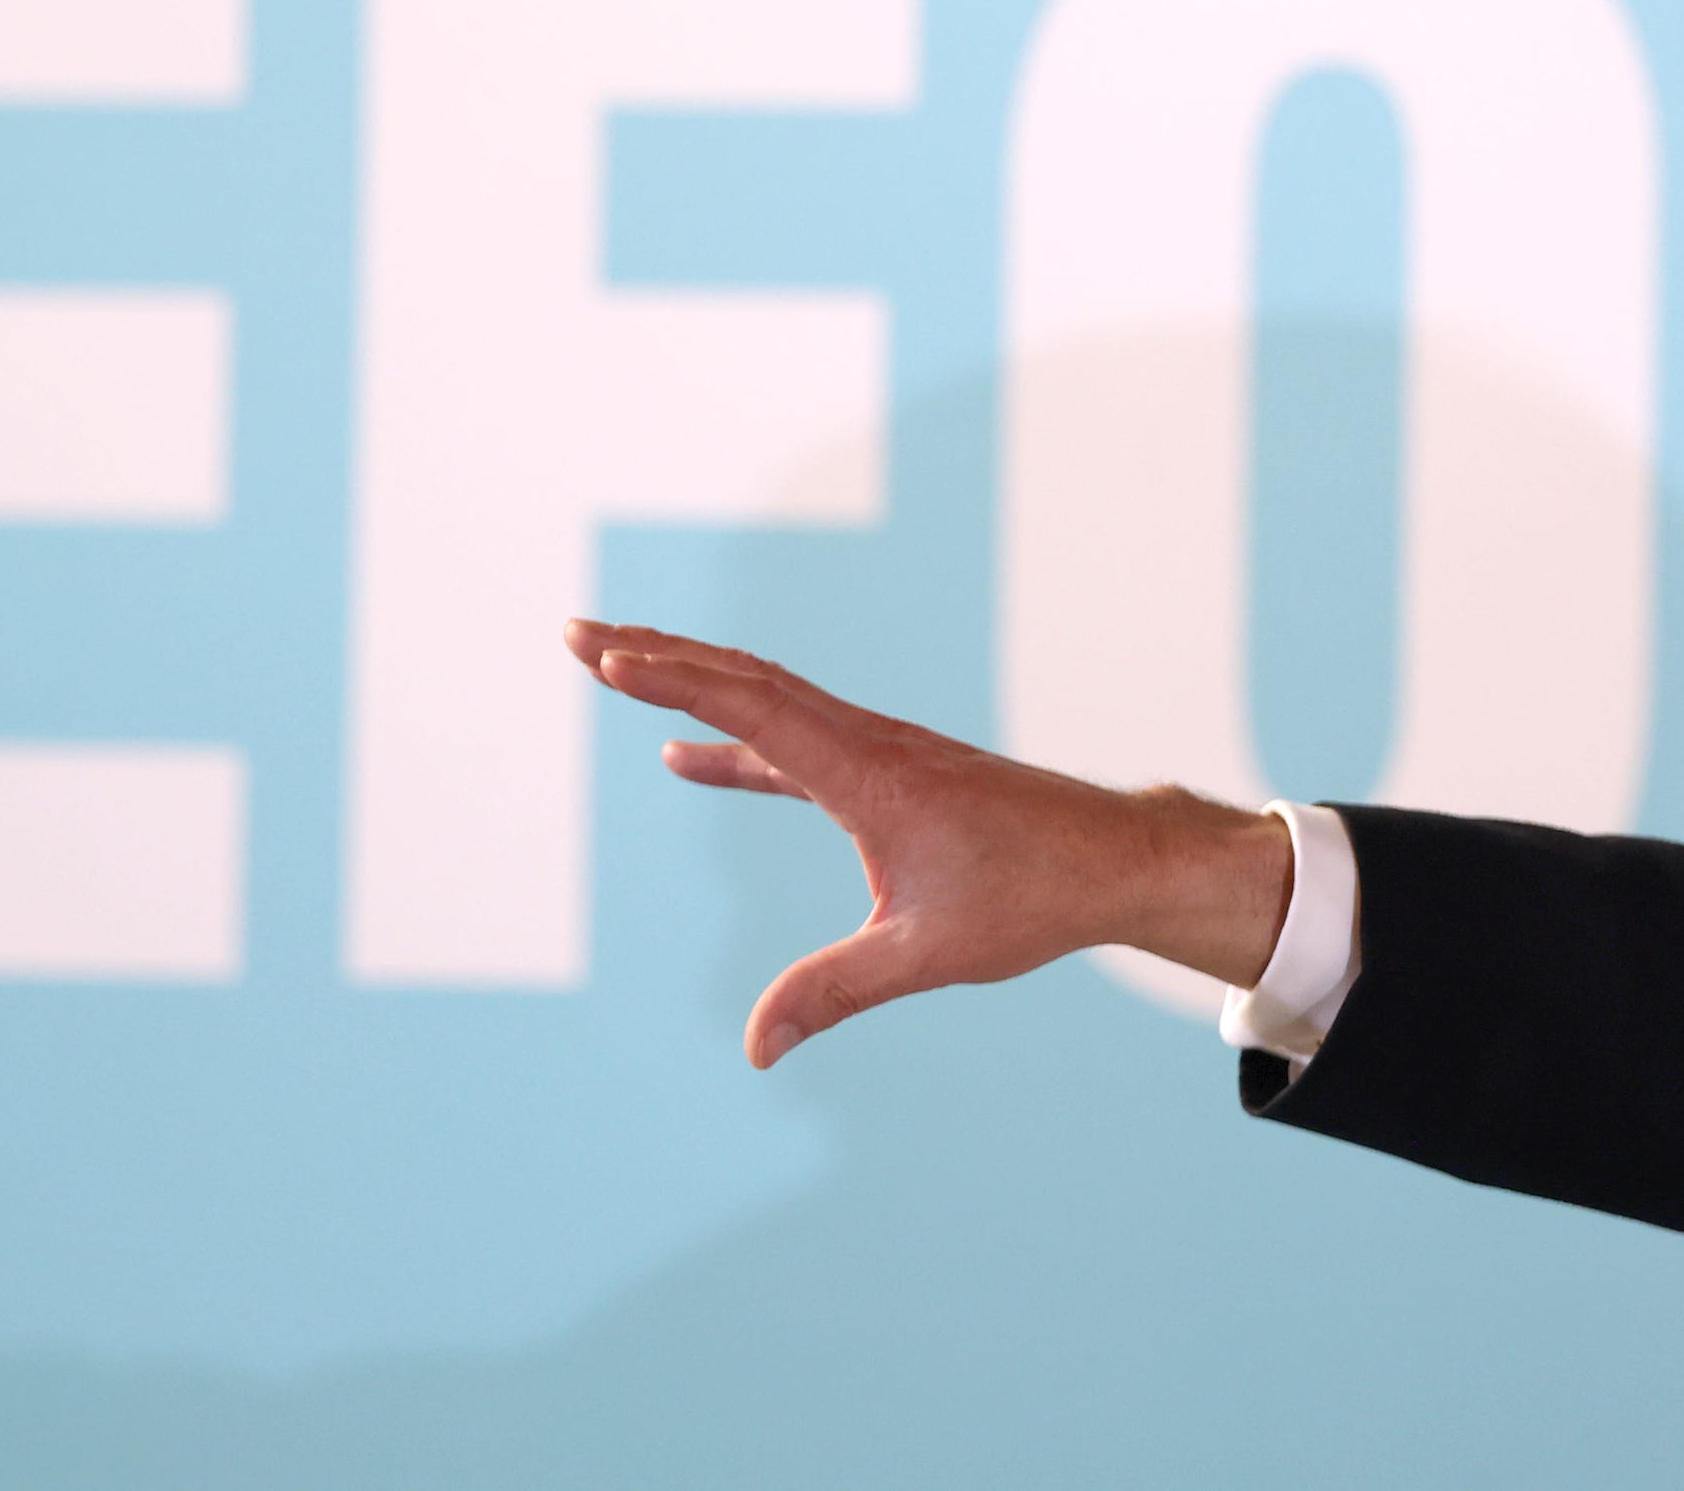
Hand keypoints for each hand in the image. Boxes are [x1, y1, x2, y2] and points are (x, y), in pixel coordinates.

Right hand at [569, 619, 1301, 1068]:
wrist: (1110, 858)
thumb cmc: (1029, 898)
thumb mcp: (925, 952)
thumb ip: (833, 992)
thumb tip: (754, 1050)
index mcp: (868, 771)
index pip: (754, 706)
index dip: (675, 681)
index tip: (606, 656)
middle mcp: (866, 742)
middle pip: (744, 677)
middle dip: (656, 653)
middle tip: (573, 633)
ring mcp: (875, 750)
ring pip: (766, 696)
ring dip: (689, 676)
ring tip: (610, 660)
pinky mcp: (884, 771)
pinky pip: (789, 740)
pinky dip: (733, 737)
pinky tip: (686, 758)